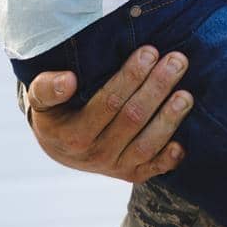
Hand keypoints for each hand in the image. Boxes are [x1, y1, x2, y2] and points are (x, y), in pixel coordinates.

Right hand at [22, 46, 192, 183]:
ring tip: (186, 94)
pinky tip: (182, 143)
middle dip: (157, 88)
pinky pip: (153, 169)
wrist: (59, 147)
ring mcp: (115, 167)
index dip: (131, 77)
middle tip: (177, 60)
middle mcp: (94, 154)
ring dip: (169, 119)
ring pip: (147, 144)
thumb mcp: (39, 98)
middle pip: (132, 119)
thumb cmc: (54, 111)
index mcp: (72, 134)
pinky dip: (169, 158)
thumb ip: (47, 87)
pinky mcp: (131, 174)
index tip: (149, 52)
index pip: (108, 102)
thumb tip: (69, 80)